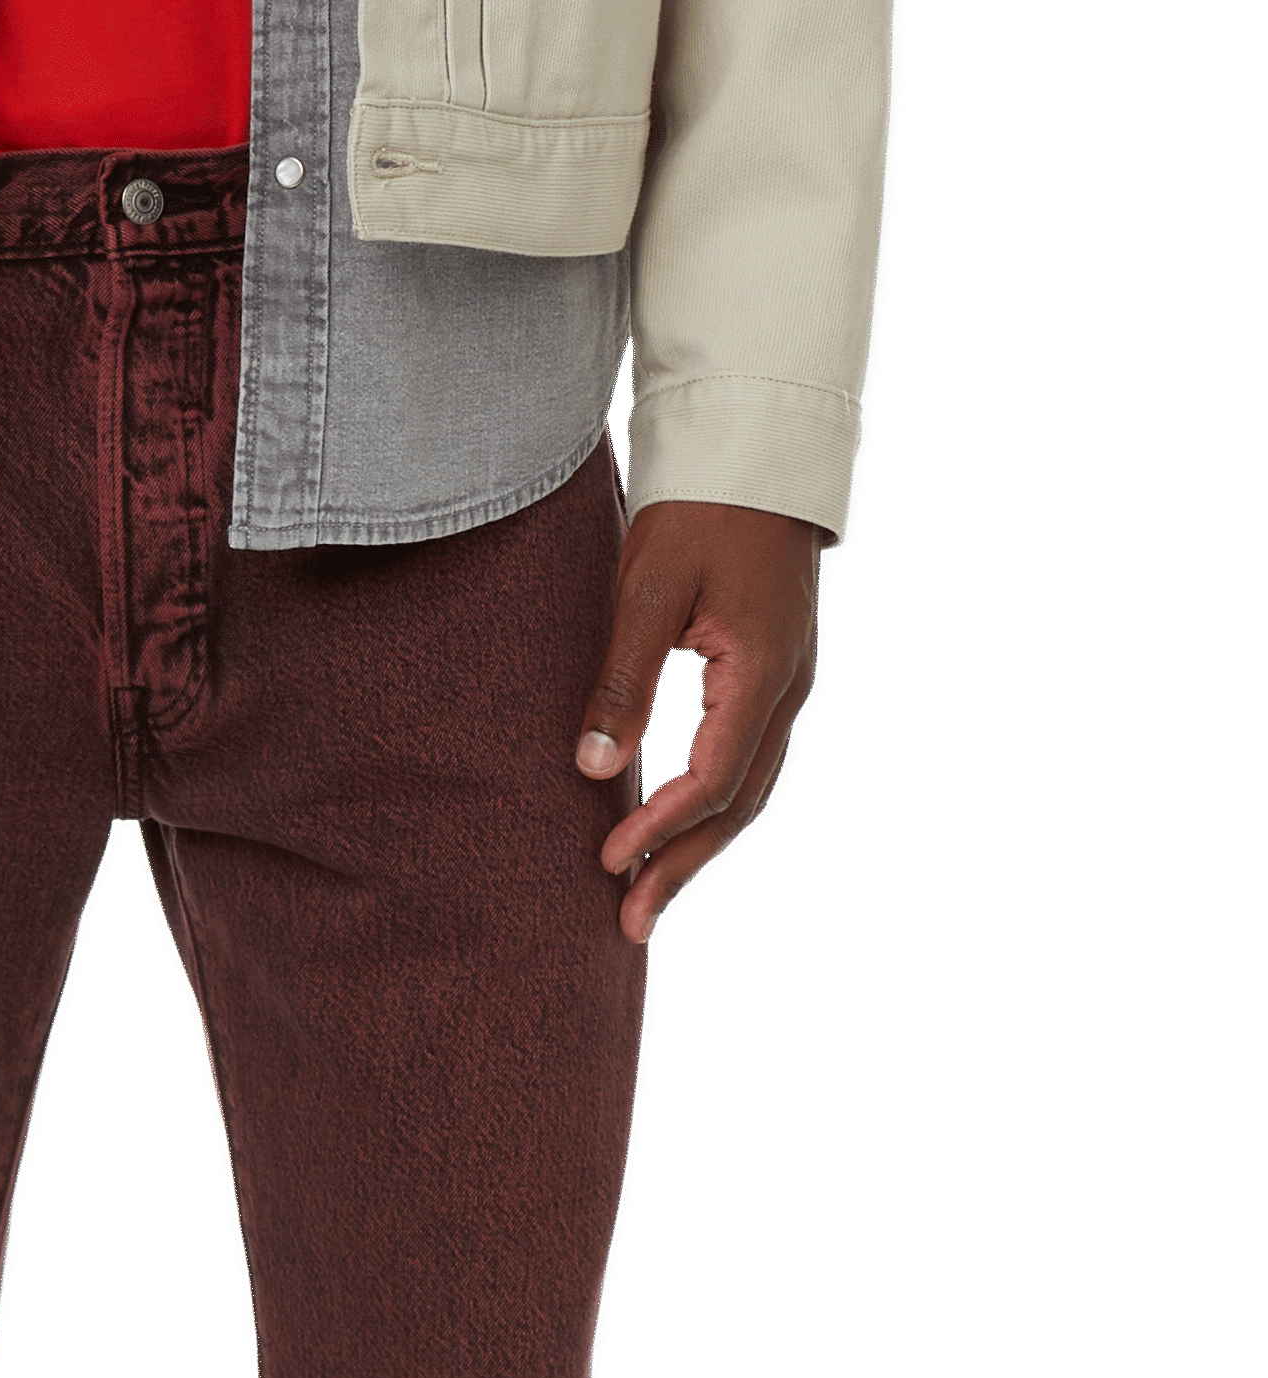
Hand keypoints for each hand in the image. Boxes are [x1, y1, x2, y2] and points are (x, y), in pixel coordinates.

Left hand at [574, 500, 825, 943]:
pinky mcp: (774, 675)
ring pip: (749, 790)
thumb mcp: (649, 590)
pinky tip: (674, 831)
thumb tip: (592, 769)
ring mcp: (788, 683)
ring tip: (646, 896)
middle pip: (738, 805)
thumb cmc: (698, 510)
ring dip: (698, 846)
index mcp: (761, 671)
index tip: (608, 863)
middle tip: (629, 923)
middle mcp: (787, 688)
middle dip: (683, 866)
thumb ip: (623, 681)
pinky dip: (711, 807)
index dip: (659, 828)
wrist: (753, 452)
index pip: (711, 779)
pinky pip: (748, 761)